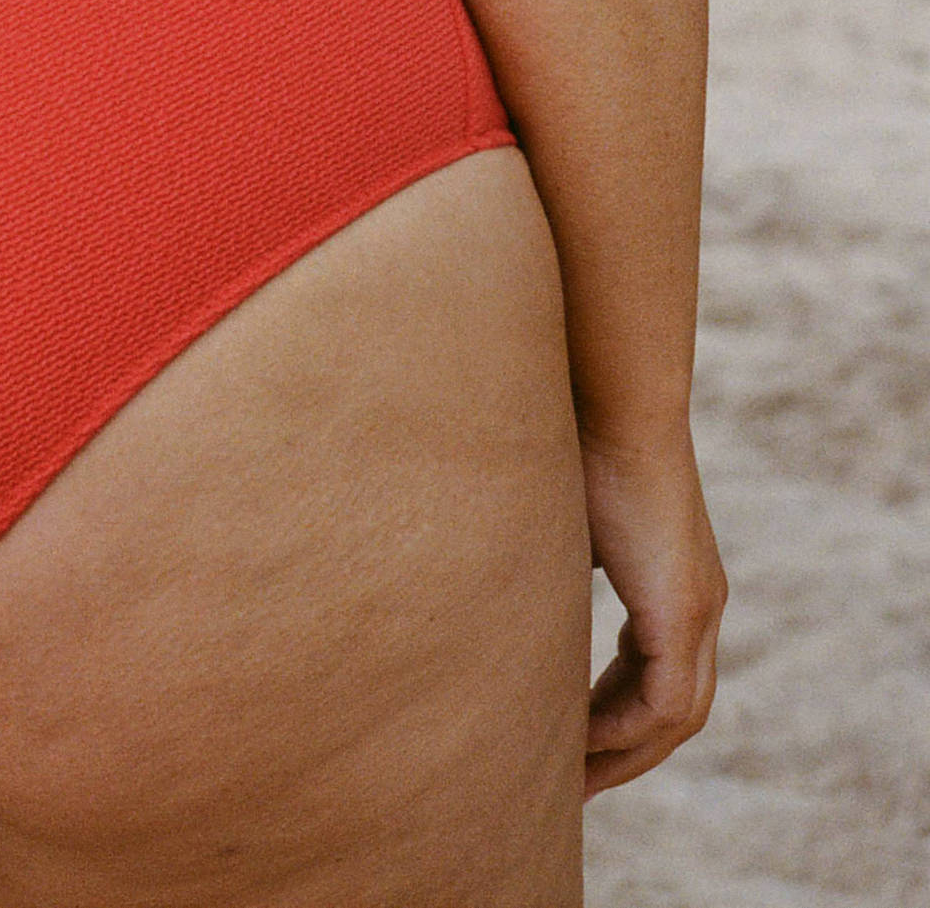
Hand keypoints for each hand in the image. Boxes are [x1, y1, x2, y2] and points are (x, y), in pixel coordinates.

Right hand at [579, 428, 725, 798]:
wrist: (613, 396)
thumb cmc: (573, 432)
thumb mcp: (557, 516)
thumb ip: (545, 559)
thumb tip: (483, 574)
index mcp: (671, 577)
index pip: (653, 671)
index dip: (612, 712)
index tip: (567, 740)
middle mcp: (698, 600)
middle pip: (672, 708)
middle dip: (622, 752)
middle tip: (570, 785)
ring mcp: (698, 606)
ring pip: (676, 714)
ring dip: (624, 752)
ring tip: (569, 779)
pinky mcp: (683, 608)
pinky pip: (665, 701)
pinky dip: (623, 728)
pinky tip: (578, 739)